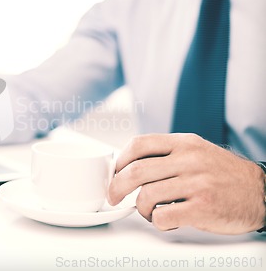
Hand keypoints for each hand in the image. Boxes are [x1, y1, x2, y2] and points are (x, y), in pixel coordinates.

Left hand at [108, 133, 264, 234]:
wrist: (261, 192)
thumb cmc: (223, 174)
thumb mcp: (196, 151)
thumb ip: (167, 154)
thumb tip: (129, 164)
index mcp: (184, 144)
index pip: (139, 144)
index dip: (120, 160)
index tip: (114, 172)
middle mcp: (189, 160)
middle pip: (136, 171)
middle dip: (116, 187)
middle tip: (113, 197)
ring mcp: (196, 183)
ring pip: (146, 196)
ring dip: (141, 209)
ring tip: (151, 211)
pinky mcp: (203, 208)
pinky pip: (163, 216)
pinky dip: (158, 222)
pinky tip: (167, 220)